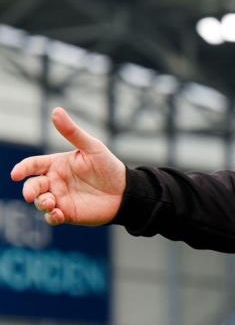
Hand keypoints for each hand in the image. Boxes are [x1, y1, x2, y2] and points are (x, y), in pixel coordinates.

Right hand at [10, 107, 125, 225]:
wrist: (125, 191)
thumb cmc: (108, 166)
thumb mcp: (91, 147)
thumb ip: (72, 132)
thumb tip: (56, 111)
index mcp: (56, 164)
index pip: (33, 165)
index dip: (22, 169)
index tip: (17, 174)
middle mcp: (54, 181)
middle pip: (33, 185)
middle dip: (29, 190)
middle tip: (32, 195)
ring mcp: (59, 198)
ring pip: (40, 202)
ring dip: (41, 203)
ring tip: (51, 203)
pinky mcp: (66, 213)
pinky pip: (51, 217)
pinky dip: (51, 216)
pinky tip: (58, 214)